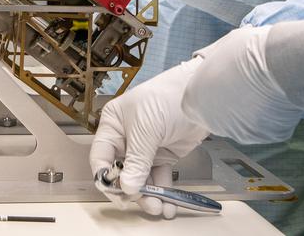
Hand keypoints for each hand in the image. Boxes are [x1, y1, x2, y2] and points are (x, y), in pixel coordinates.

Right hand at [90, 60, 209, 218]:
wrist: (202, 96)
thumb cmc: (167, 99)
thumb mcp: (146, 129)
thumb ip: (136, 160)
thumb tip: (127, 187)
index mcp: (113, 124)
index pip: (101, 156)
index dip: (106, 176)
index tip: (117, 192)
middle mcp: (126, 138)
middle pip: (121, 172)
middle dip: (131, 190)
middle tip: (141, 201)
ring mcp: (145, 149)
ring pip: (140, 179)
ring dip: (148, 196)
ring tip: (158, 207)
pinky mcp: (163, 156)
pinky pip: (158, 178)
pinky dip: (162, 192)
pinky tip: (167, 205)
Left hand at [181, 26, 303, 144]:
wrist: (280, 63)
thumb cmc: (248, 51)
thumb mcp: (220, 49)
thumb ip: (211, 63)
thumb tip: (211, 61)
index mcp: (195, 100)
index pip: (195, 102)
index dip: (210, 90)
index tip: (223, 80)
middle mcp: (213, 122)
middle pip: (218, 116)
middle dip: (230, 102)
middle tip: (245, 83)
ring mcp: (239, 133)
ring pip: (242, 123)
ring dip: (250, 110)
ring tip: (263, 87)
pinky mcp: (264, 137)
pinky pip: (265, 126)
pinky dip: (270, 116)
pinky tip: (276, 96)